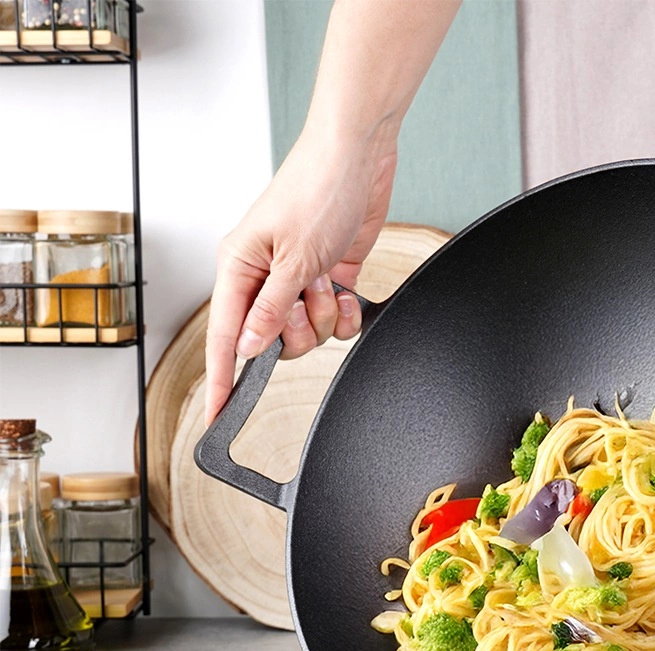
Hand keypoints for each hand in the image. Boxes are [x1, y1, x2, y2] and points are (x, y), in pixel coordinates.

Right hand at [204, 128, 396, 423]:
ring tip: (326, 279)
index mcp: (239, 267)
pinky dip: (344, 312)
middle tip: (304, 299)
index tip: (219, 415)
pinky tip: (345, 289)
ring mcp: (297, 279)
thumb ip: (270, 309)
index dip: (221, 379)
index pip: (223, 336)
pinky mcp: (327, 277)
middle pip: (271, 342)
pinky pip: (334, 319)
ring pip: (307, 334)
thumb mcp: (292, 257)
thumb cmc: (316, 188)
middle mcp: (264, 276)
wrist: (359, 156)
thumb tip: (247, 347)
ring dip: (323, 316)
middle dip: (295, 332)